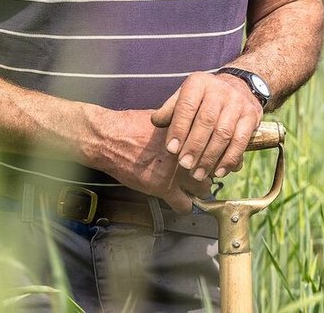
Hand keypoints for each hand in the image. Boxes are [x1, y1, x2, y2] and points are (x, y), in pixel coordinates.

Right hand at [86, 108, 211, 212]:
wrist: (109, 139)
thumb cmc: (130, 125)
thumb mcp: (161, 117)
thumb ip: (180, 124)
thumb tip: (194, 125)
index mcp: (186, 133)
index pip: (214, 147)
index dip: (215, 152)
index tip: (214, 155)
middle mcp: (185, 153)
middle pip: (213, 167)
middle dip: (208, 169)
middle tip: (201, 169)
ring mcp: (175, 173)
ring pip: (203, 188)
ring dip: (199, 188)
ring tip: (191, 185)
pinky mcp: (162, 188)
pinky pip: (184, 206)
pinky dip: (184, 205)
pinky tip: (179, 199)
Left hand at [150, 71, 261, 183]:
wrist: (239, 86)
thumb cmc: (203, 98)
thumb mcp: (185, 96)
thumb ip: (170, 109)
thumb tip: (156, 122)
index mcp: (198, 83)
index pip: (187, 106)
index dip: (179, 129)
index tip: (171, 149)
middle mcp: (219, 90)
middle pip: (206, 121)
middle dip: (194, 146)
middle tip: (184, 165)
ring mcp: (237, 103)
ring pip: (224, 133)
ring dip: (210, 157)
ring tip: (198, 174)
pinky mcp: (251, 116)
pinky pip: (240, 141)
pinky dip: (229, 159)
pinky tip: (219, 172)